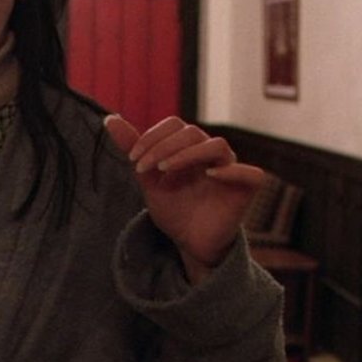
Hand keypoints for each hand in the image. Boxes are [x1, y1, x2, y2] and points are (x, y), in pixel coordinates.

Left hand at [104, 114, 263, 283]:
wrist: (188, 242)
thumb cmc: (174, 208)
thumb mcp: (148, 179)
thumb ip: (133, 148)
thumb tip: (109, 119)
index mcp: (190, 147)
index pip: (175, 124)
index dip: (153, 136)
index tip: (133, 159)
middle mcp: (211, 154)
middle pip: (192, 133)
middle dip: (163, 146)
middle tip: (143, 167)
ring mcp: (231, 169)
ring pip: (218, 145)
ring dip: (188, 154)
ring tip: (166, 170)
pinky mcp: (246, 189)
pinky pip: (251, 173)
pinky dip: (231, 171)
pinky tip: (209, 175)